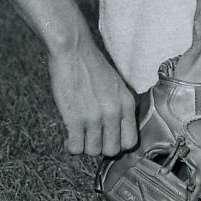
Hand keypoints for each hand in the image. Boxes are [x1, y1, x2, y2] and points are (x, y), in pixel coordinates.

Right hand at [47, 39, 137, 158]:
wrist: (72, 50)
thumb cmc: (91, 64)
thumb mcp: (116, 85)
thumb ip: (119, 106)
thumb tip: (115, 128)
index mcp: (126, 104)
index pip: (131, 141)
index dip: (118, 144)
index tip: (108, 140)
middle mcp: (114, 113)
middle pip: (112, 150)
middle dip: (101, 148)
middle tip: (91, 139)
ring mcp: (94, 118)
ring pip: (93, 151)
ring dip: (84, 146)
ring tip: (78, 137)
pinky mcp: (75, 119)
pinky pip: (76, 147)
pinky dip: (72, 147)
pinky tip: (69, 138)